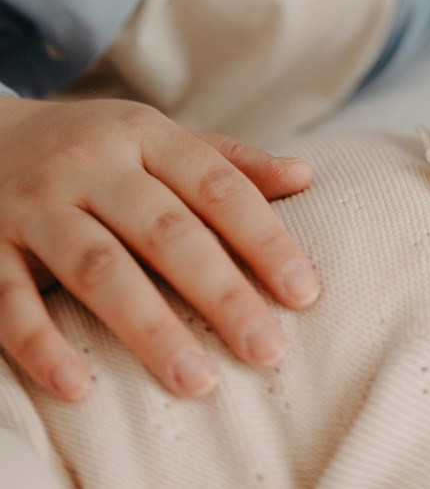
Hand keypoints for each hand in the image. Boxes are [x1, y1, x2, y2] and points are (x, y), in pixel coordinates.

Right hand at [0, 96, 319, 401]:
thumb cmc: (93, 148)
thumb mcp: (156, 138)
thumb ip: (227, 161)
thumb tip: (306, 176)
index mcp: (143, 136)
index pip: (216, 186)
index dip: (263, 238)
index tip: (303, 292)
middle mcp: (92, 166)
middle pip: (165, 231)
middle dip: (220, 292)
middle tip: (266, 348)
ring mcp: (37, 206)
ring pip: (97, 269)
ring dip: (148, 327)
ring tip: (197, 380)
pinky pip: (12, 301)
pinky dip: (42, 345)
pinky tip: (80, 387)